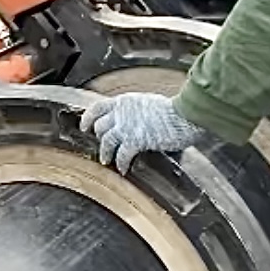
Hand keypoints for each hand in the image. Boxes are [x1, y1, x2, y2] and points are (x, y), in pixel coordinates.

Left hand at [79, 92, 204, 173]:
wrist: (185, 115)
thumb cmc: (175, 109)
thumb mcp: (150, 104)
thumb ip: (139, 112)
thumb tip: (139, 121)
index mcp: (125, 101)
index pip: (98, 107)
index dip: (88, 118)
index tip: (84, 127)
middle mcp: (122, 112)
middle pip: (100, 126)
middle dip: (100, 137)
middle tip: (103, 146)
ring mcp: (127, 126)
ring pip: (106, 142)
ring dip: (106, 153)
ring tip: (107, 161)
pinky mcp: (135, 140)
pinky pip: (122, 155)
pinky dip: (121, 163)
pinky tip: (123, 169)